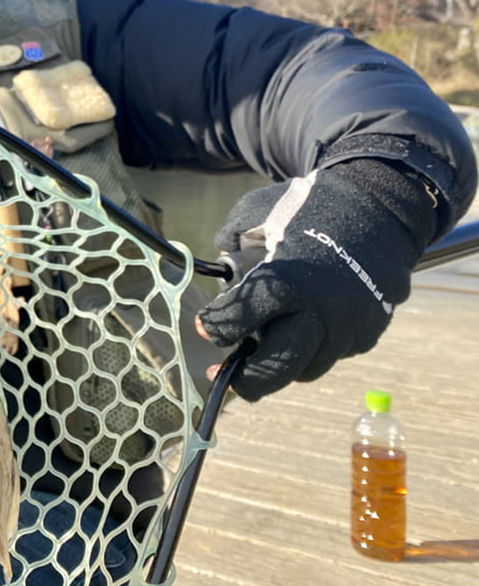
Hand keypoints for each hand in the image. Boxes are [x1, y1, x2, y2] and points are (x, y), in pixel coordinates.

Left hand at [196, 159, 433, 400]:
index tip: (204, 327)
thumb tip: (218, 272)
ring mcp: (348, 329)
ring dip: (280, 363)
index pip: (237, 323)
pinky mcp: (368, 334)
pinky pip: (332, 354)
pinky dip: (311, 348)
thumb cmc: (311, 207)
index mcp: (287, 283)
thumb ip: (231, 243)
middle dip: (245, 379)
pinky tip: (301, 327)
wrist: (381, 207)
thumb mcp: (257, 213)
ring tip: (261, 347)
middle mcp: (320, 314)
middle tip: (222, 374)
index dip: (215, 328)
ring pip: (305, 368)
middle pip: (275, 369)